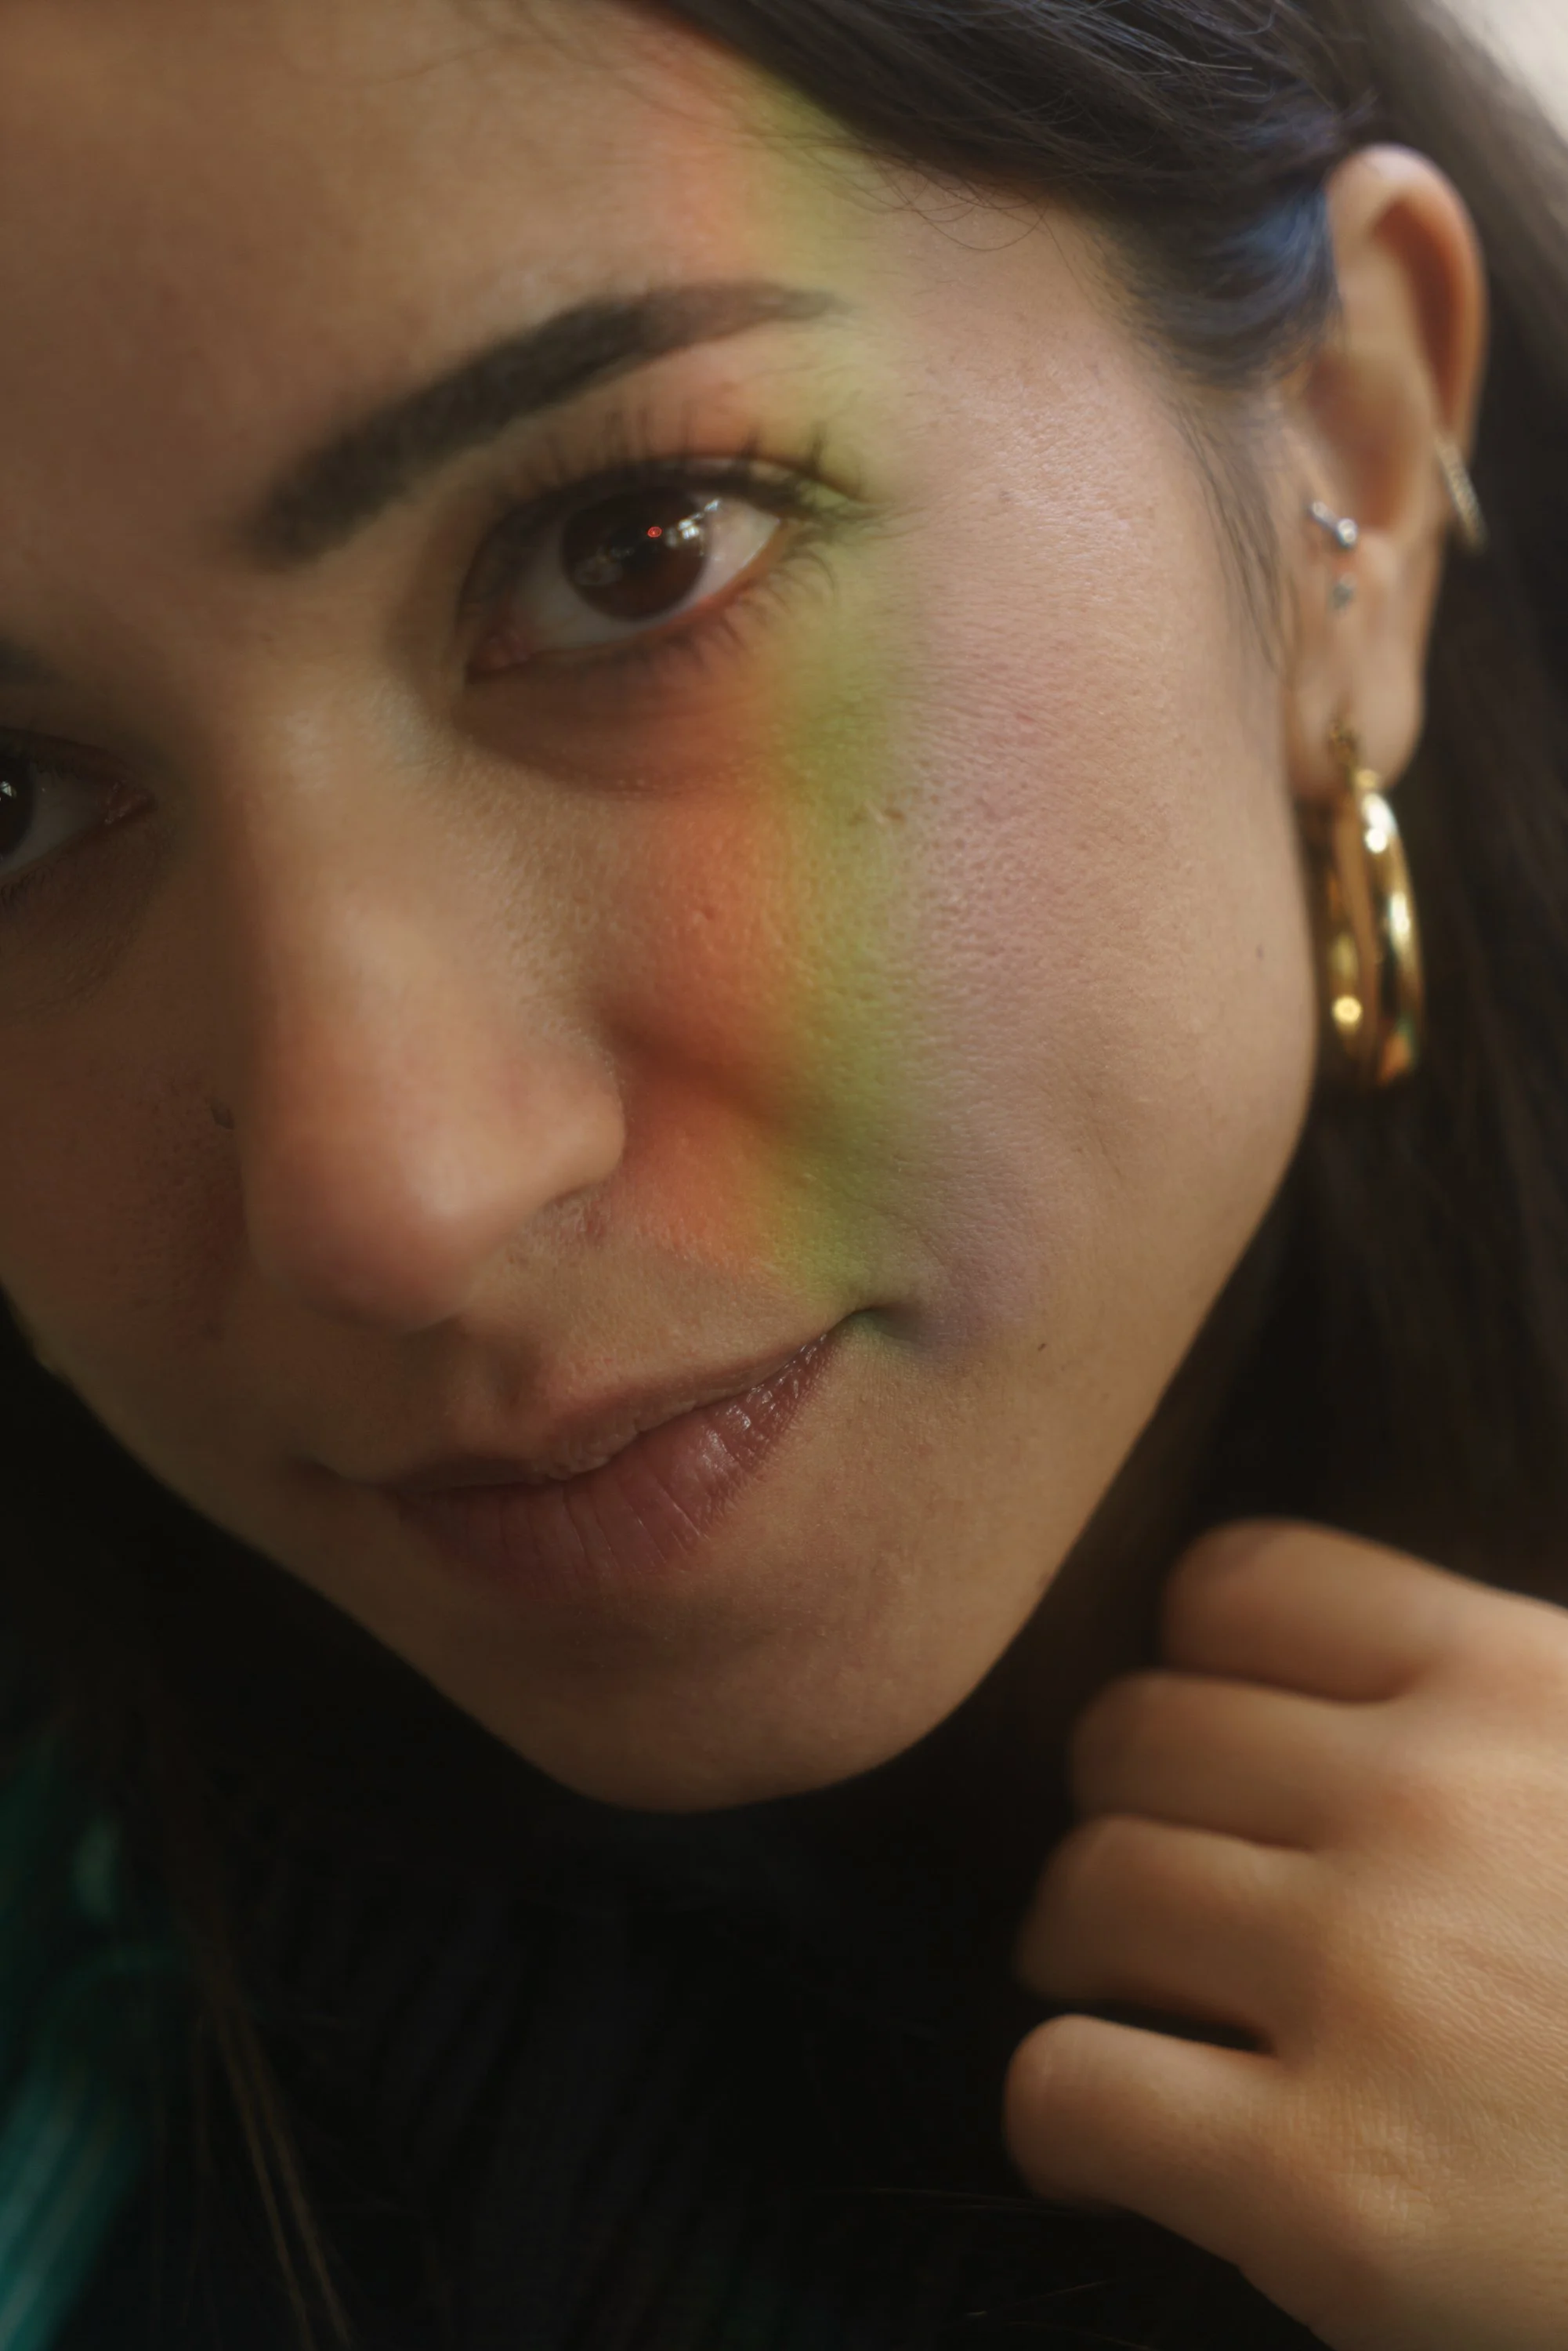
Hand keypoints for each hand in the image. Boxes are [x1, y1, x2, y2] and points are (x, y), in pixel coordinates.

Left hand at [1004, 1521, 1567, 2350]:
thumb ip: (1485, 1719)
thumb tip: (1294, 1710)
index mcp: (1522, 1688)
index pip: (1239, 1583)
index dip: (1191, 1669)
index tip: (1211, 1757)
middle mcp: (1436, 1808)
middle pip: (1135, 1737)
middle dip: (1126, 1815)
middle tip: (1154, 1902)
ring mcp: (1378, 1987)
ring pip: (1087, 1893)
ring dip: (1082, 1958)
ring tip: (1129, 2012)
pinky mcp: (1336, 2191)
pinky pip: (1073, 2086)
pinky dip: (1062, 2120)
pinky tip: (1105, 2150)